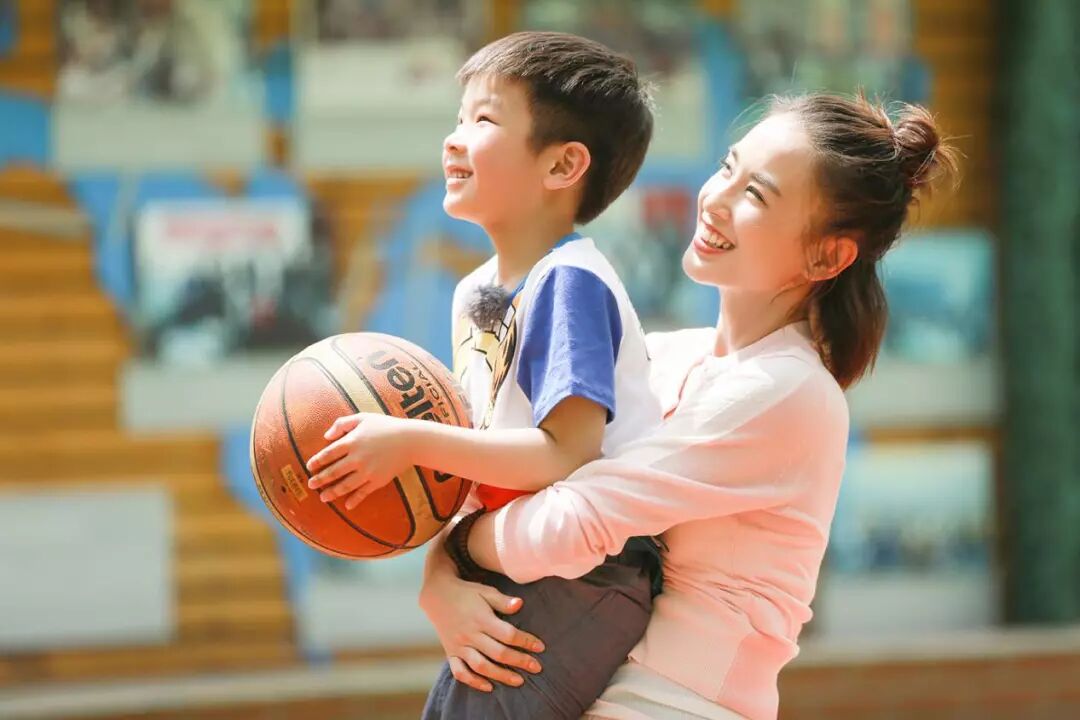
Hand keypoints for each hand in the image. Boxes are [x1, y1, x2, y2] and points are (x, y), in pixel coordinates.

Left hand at [306, 413, 413, 508]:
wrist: (411, 440)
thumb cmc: (386, 426)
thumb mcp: (363, 418)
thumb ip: (342, 424)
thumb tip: (326, 436)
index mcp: (352, 441)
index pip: (328, 454)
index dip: (317, 461)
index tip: (310, 467)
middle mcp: (358, 458)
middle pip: (333, 472)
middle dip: (320, 479)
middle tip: (311, 485)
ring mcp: (368, 471)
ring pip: (345, 485)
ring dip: (332, 492)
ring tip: (323, 497)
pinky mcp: (378, 480)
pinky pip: (363, 492)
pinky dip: (354, 500)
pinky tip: (347, 506)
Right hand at [419, 567, 544, 690]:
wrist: (437, 595)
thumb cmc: (466, 593)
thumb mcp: (485, 591)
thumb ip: (502, 600)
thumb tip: (520, 604)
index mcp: (481, 618)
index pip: (508, 634)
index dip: (526, 641)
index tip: (540, 647)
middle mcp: (470, 634)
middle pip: (498, 653)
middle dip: (520, 661)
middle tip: (536, 667)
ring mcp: (459, 645)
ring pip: (481, 666)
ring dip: (501, 675)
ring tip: (519, 681)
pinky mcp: (451, 653)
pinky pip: (460, 672)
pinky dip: (474, 681)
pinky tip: (489, 686)